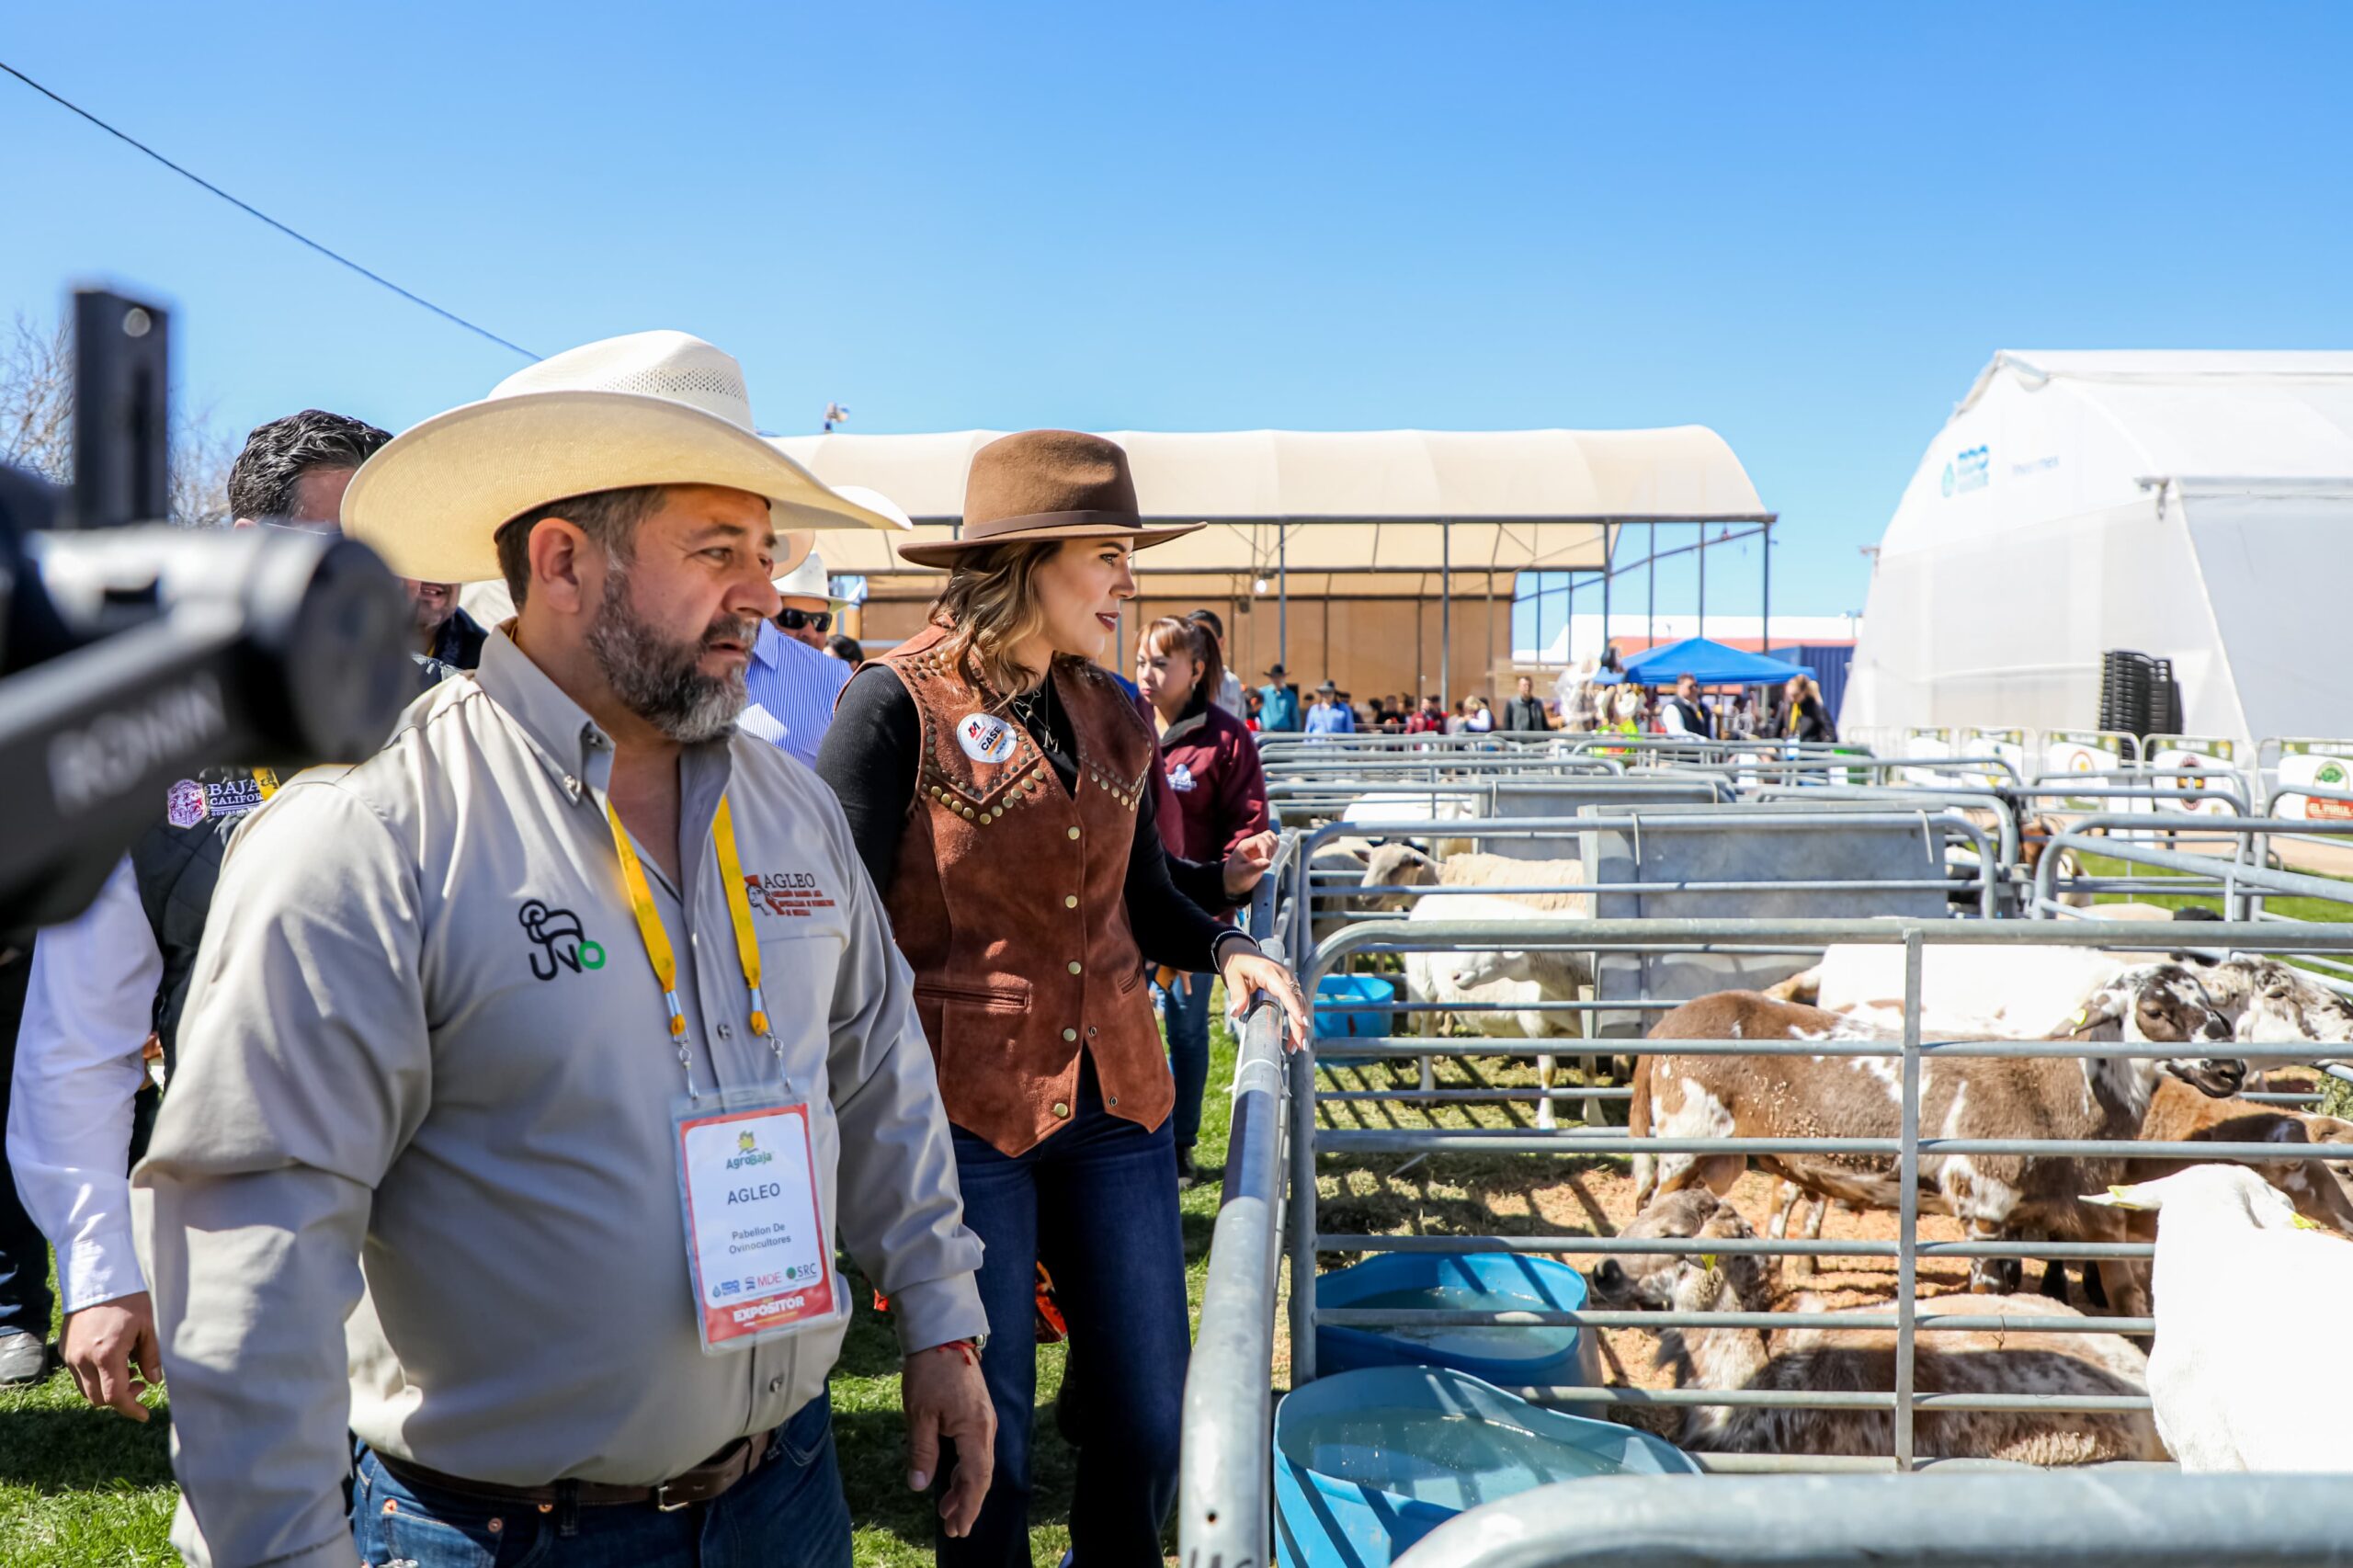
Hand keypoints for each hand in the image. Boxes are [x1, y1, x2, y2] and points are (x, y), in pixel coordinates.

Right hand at [62, 1292, 160, 1421]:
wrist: (97, 1278)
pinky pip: (78, 1375)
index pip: (115, 1396)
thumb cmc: (128, 1299)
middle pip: (98, 1399)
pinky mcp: (65, 1349)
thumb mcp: (147, 1327)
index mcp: (106, 1355)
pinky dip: (95, 1378)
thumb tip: (154, 1381)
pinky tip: (112, 1361)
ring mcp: (70, 1355)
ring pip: (86, 1389)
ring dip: (106, 1389)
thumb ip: (150, 1357)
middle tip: (140, 1384)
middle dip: (121, 1399)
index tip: (145, 1415)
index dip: (131, 1409)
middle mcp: (83, 1359)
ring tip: (128, 1370)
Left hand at [902, 1343, 994, 1537]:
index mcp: (975, 1429)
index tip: (958, 1528)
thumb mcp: (919, 1414)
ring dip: (965, 1488)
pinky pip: (976, 1450)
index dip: (968, 1506)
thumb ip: (922, 1451)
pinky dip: (965, 1470)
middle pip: (982, 1474)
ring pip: (980, 1463)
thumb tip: (920, 1485)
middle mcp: (986, 1427)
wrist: (943, 1335)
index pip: (977, 1478)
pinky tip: (951, 1478)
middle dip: (968, 1503)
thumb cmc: (930, 1372)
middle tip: (953, 1528)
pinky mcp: (977, 1414)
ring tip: (946, 1509)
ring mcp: (984, 1420)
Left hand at [1219, 948, 1311, 1052]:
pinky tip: (1294, 1035)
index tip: (1302, 1023)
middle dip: (1300, 1024)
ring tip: (1296, 1046)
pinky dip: (1298, 1019)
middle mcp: (1284, 975)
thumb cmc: (1236, 963)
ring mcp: (1289, 980)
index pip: (1286, 992)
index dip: (1295, 1008)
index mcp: (1270, 972)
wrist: (1240, 951)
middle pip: (1297, 1001)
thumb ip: (1237, 994)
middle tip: (1299, 1045)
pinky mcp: (1289, 986)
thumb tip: (1236, 1012)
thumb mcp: (1232, 977)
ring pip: (1300, 1004)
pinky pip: (1297, 1003)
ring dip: (1300, 1025)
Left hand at [1221, 830, 1277, 898]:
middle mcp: (1252, 843)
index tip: (1267, 861)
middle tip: (1267, 861)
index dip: (1266, 848)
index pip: (1260, 839)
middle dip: (1271, 848)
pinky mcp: (1263, 852)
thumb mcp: (1243, 873)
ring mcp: (1258, 847)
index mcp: (1245, 845)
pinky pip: (1273, 844)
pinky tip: (1272, 858)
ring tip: (1270, 859)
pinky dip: (1275, 849)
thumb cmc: (1235, 876)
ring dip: (1274, 847)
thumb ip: (1254, 867)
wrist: (1234, 881)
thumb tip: (1268, 862)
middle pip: (1267, 836)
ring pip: (1271, 838)